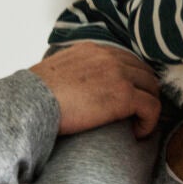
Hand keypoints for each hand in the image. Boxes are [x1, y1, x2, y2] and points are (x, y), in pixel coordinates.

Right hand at [28, 42, 160, 138]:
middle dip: (145, 92)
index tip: (128, 98)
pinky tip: (137, 134)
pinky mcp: (123, 95)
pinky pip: (152, 107)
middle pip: (144, 71)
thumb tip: (71, 88)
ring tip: (138, 124)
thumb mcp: (56, 71)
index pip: (127, 59)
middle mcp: (109, 56)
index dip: (132, 80)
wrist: (30, 103)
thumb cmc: (35, 96)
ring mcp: (119, 74)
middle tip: (138, 113)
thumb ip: (72, 71)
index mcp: (93, 49)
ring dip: (149, 107)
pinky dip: (149, 122)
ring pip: (152, 88)